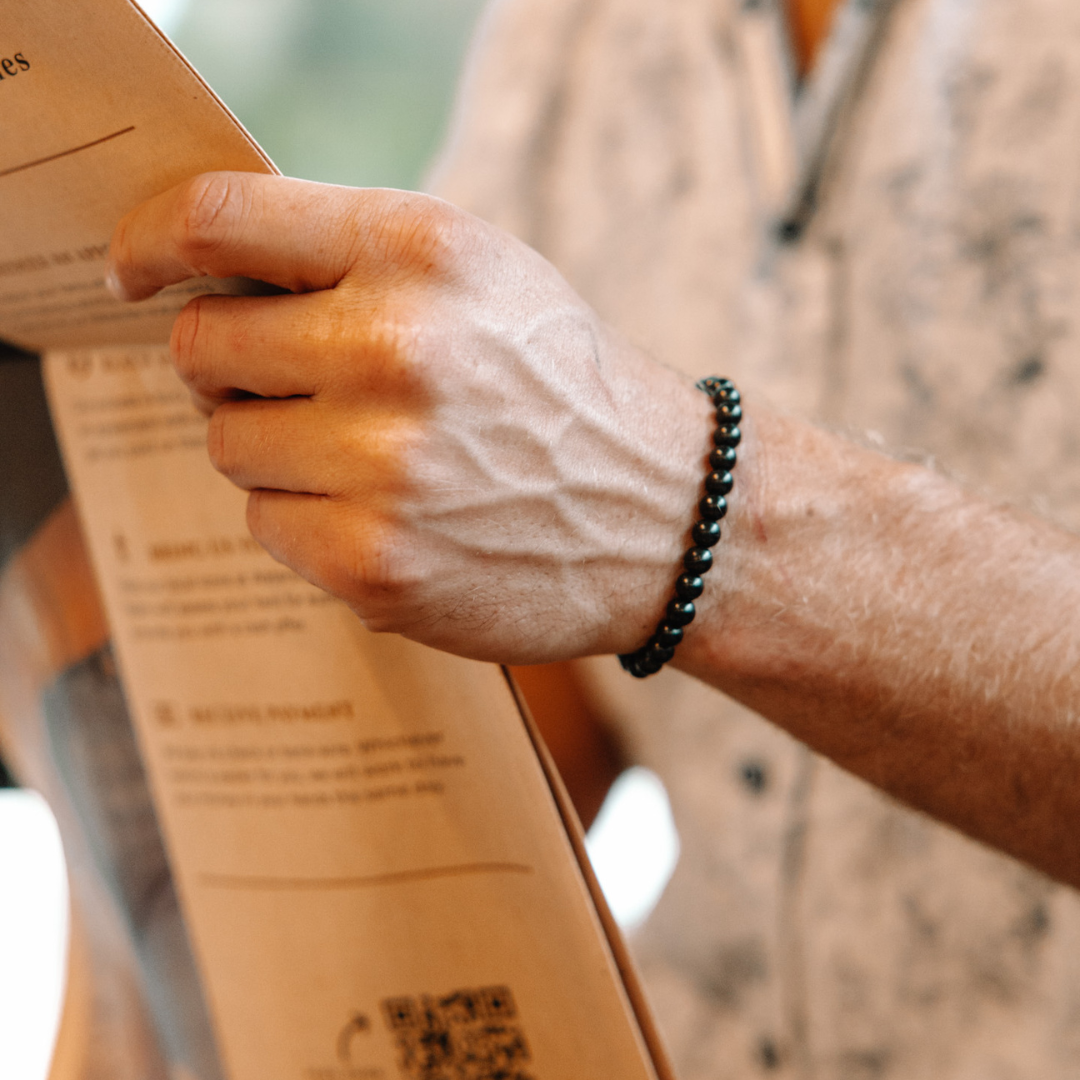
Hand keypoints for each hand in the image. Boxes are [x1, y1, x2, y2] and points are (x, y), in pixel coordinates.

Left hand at [107, 173, 711, 662]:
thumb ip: (354, 258)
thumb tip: (209, 278)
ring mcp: (381, 463)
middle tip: (303, 388)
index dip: (153, 240)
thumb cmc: (562, 389)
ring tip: (375, 459)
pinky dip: (308, 520)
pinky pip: (265, 525)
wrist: (664, 514)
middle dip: (235, 369)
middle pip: (203, 347)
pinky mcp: (373, 562)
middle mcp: (394, 348)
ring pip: (229, 445)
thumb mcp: (482, 277)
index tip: (136, 269)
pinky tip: (388, 515)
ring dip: (280, 450)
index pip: (219, 219)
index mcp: (419, 252)